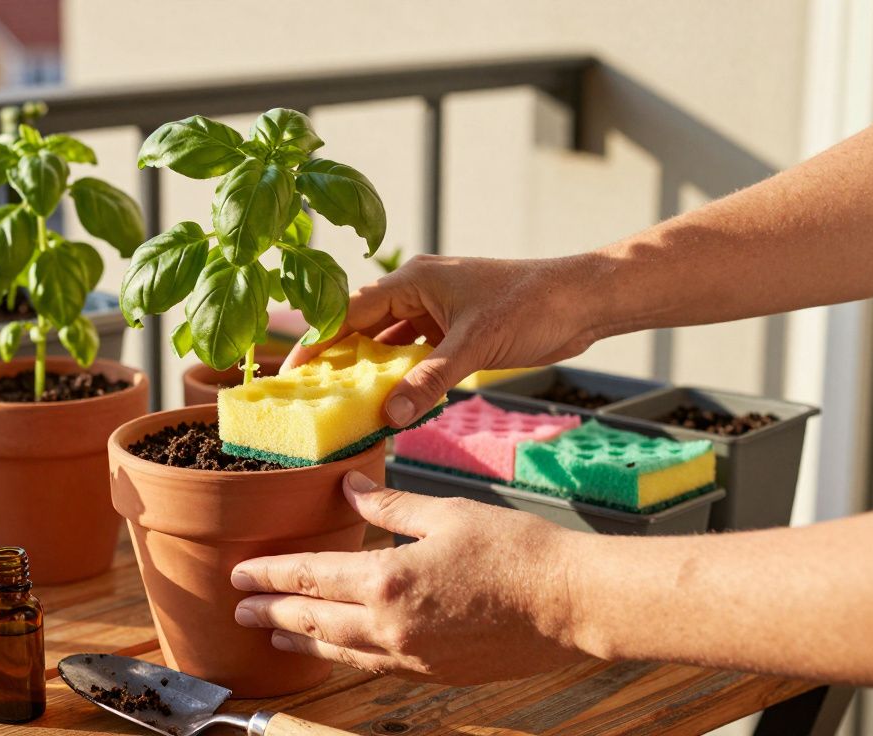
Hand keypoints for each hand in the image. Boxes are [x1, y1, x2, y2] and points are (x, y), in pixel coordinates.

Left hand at [230, 471, 591, 684]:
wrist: (573, 604)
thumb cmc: (517, 551)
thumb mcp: (446, 513)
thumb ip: (390, 505)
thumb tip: (349, 489)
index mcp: (388, 580)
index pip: (309, 578)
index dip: (269, 576)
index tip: (240, 575)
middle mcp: (391, 626)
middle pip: (313, 622)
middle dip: (271, 616)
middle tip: (239, 612)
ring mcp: (413, 657)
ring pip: (340, 651)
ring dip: (302, 644)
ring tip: (274, 639)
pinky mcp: (437, 673)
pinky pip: (376, 667)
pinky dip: (346, 657)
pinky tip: (339, 651)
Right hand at [283, 254, 604, 426]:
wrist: (582, 301)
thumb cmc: (532, 305)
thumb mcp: (474, 347)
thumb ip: (429, 381)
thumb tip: (389, 415)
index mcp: (412, 280)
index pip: (347, 311)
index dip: (316, 342)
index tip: (290, 373)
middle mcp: (417, 291)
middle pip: (361, 327)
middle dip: (337, 360)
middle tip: (309, 396)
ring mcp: (436, 311)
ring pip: (387, 343)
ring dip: (370, 371)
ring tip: (341, 404)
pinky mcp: (455, 330)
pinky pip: (414, 354)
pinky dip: (401, 376)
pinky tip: (389, 401)